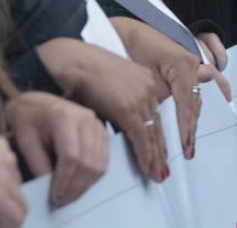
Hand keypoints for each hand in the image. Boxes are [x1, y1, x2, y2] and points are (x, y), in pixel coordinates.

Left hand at [7, 91, 108, 206]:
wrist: (35, 102)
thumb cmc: (28, 121)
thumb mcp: (26, 143)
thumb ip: (40, 167)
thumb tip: (56, 192)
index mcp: (63, 116)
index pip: (71, 156)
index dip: (65, 181)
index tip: (55, 197)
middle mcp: (85, 117)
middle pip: (89, 162)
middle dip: (76, 188)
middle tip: (62, 201)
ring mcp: (96, 122)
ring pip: (100, 163)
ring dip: (86, 185)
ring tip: (69, 195)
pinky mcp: (101, 130)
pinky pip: (104, 159)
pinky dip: (94, 175)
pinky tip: (79, 183)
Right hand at [36, 39, 167, 181]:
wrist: (74, 62)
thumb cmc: (84, 71)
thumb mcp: (111, 83)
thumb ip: (122, 100)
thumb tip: (122, 122)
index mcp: (145, 79)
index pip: (155, 113)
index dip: (158, 135)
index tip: (159, 150)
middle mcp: (149, 88)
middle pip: (158, 125)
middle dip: (160, 150)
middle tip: (162, 169)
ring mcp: (141, 98)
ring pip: (153, 134)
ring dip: (155, 157)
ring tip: (156, 175)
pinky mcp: (130, 110)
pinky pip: (142, 138)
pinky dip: (145, 156)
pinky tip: (147, 168)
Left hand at [112, 17, 228, 155]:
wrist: (125, 30)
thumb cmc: (132, 48)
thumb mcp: (146, 77)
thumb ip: (163, 97)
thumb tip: (171, 121)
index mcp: (184, 64)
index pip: (187, 104)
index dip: (186, 127)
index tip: (185, 146)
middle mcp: (193, 62)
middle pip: (195, 102)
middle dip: (191, 127)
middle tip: (189, 150)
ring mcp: (192, 63)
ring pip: (197, 94)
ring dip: (195, 116)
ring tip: (192, 139)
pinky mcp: (187, 64)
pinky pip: (203, 80)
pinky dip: (213, 91)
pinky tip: (224, 97)